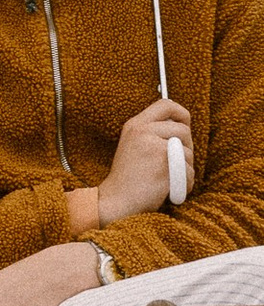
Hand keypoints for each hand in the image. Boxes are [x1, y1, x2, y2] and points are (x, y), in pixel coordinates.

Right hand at [94, 98, 193, 224]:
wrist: (116, 202)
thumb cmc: (128, 179)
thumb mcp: (134, 145)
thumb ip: (152, 133)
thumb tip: (181, 125)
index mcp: (135, 124)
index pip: (165, 104)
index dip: (181, 113)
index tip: (185, 125)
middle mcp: (143, 131)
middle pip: (183, 130)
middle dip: (187, 147)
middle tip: (176, 162)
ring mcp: (154, 146)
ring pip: (189, 152)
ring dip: (186, 169)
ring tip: (170, 178)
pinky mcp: (164, 164)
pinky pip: (189, 170)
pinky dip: (185, 183)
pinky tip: (170, 189)